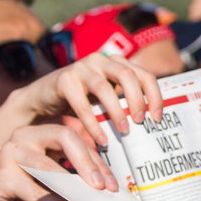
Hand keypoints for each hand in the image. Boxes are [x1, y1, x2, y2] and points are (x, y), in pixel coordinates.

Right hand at [0, 123, 113, 200]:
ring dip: (75, 182)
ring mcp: (11, 152)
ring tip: (92, 197)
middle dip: (91, 162)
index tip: (114, 183)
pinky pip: (35, 188)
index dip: (99, 160)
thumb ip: (73, 182)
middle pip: (66, 136)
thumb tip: (106, 190)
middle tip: (106, 186)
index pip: (77, 138)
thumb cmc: (16, 198)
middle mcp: (25, 136)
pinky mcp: (1, 173)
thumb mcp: (51, 187)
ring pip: (50, 162)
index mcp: (41, 134)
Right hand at [1, 52, 163, 145]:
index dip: (155, 96)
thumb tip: (152, 127)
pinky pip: (82, 103)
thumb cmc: (81, 101)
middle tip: (141, 122)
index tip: (158, 118)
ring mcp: (81, 67)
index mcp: (116, 63)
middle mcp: (101, 60)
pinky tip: (100, 140)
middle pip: (127, 74)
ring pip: (104, 87)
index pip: (144, 74)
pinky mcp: (63, 79)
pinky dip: (93, 123)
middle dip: (137, 100)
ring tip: (123, 132)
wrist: (42, 99)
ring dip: (116, 112)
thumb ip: (125, 104)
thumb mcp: (107, 100)